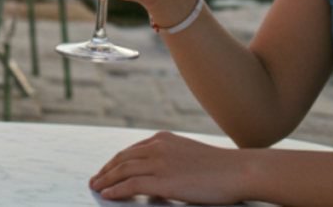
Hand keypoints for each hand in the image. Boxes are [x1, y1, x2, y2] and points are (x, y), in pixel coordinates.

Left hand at [90, 130, 247, 202]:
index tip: (106, 169)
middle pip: (122, 159)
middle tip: (95, 179)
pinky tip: (108, 194)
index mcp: (163, 139)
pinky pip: (131, 185)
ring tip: (96, 188)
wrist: (238, 171)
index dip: (115, 161)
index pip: (131, 150)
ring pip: (123, 171)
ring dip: (105, 180)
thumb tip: (156, 172)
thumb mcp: (188, 154)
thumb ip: (170, 158)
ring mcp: (159, 163)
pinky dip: (116, 190)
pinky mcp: (163, 181)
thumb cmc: (219, 168)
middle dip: (105, 170)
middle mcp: (157, 147)